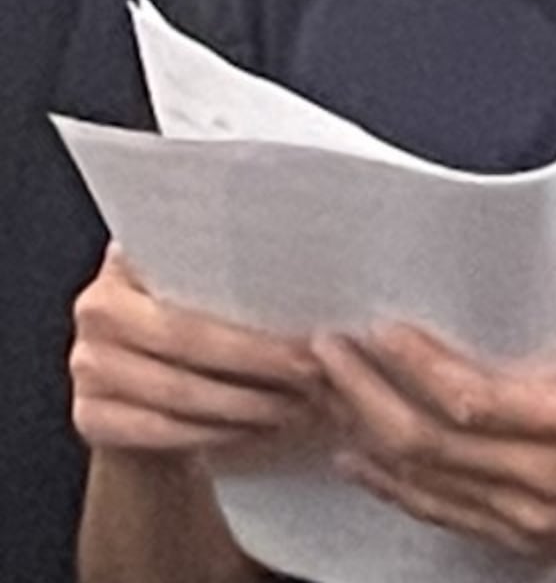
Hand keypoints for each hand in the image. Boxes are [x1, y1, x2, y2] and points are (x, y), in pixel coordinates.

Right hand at [70, 248, 329, 462]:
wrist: (153, 396)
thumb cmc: (205, 333)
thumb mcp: (219, 295)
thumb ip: (248, 283)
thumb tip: (330, 292)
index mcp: (130, 261)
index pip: (193, 278)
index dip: (255, 307)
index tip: (313, 331)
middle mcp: (97, 308)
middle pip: (185, 336)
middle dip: (260, 359)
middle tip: (314, 371)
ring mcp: (86, 365)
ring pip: (177, 390)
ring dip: (247, 403)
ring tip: (299, 404)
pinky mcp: (89, 416)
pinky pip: (158, 429)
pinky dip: (216, 432)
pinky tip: (259, 429)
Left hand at [313, 217, 555, 575]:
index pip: (474, 402)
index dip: (416, 368)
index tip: (380, 332)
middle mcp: (544, 479)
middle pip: (427, 445)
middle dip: (366, 396)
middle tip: (328, 354)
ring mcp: (530, 517)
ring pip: (424, 486)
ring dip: (368, 441)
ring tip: (331, 398)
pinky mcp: (528, 540)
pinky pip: (444, 517)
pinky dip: (396, 490)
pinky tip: (370, 465)